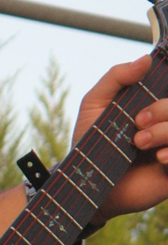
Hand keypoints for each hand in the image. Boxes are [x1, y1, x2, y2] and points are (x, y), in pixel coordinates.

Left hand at [72, 54, 167, 221]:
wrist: (85, 185)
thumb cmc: (90, 143)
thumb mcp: (95, 104)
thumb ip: (116, 77)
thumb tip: (145, 59)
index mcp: (153, 107)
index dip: (164, 93)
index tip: (143, 107)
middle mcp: (166, 125)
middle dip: (161, 110)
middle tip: (137, 123)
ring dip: (167, 131)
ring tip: (140, 143)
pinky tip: (159, 158)